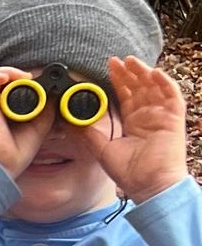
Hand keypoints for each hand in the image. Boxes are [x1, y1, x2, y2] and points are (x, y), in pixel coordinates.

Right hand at [0, 66, 48, 180]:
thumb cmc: (12, 154)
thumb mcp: (38, 129)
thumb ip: (45, 112)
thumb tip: (54, 96)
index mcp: (6, 111)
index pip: (14, 88)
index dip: (27, 82)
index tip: (41, 83)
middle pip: (4, 80)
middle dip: (20, 76)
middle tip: (34, 79)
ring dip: (10, 72)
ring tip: (24, 77)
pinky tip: (6, 79)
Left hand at [90, 55, 189, 201]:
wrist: (149, 186)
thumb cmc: (131, 173)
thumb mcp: (103, 150)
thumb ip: (90, 135)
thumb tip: (71, 122)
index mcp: (134, 122)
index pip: (126, 95)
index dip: (118, 80)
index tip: (108, 68)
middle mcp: (148, 116)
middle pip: (140, 87)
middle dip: (128, 72)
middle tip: (115, 60)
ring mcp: (162, 116)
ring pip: (154, 87)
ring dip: (144, 72)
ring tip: (131, 61)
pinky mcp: (173, 119)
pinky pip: (173, 96)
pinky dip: (165, 83)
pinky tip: (153, 72)